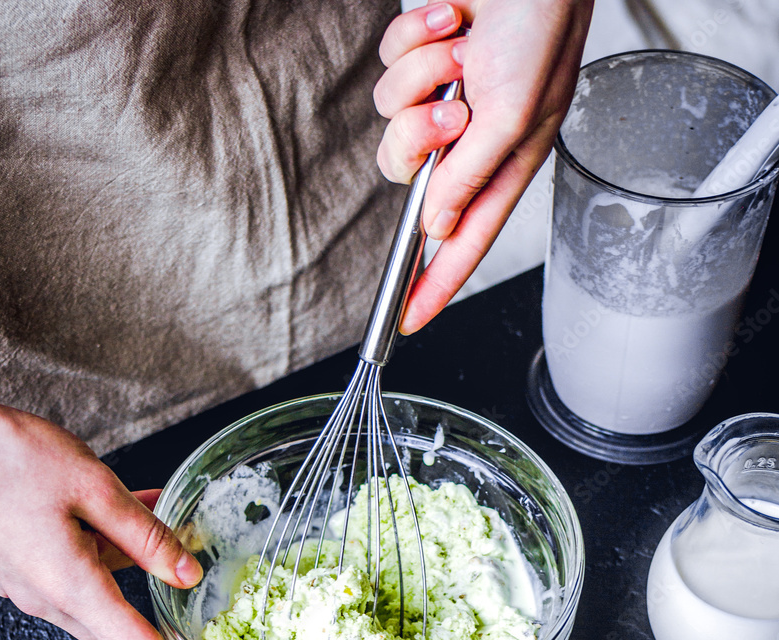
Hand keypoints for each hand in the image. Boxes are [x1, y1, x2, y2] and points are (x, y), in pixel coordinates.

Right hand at [0, 404, 232, 639]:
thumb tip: (187, 575)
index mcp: (70, 586)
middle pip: (125, 639)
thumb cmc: (10, 458)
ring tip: (177, 530)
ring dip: (142, 572)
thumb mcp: (92, 486)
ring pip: (107, 598)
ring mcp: (34, 585)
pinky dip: (115, 550)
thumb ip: (145, 536)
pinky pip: (84, 571)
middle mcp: (50, 598)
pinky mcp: (27, 567)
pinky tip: (136, 512)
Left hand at [375, 0, 592, 331]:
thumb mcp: (516, 111)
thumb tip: (437, 227)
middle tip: (451, 110)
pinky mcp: (422, 65)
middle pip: (409, 180)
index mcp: (504, 164)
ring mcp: (443, 103)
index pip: (463, 241)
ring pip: (390, 121)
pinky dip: (413, 40)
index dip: (436, 283)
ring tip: (460, 49)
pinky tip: (450, 19)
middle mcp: (471, 142)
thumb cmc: (541, 24)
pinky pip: (388, 69)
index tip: (406, 319)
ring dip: (419, 79)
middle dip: (418, 142)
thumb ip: (472, 176)